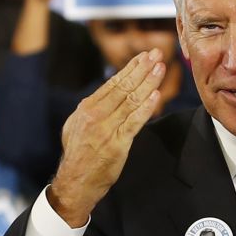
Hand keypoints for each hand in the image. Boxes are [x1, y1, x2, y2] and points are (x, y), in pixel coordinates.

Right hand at [48, 49, 165, 227]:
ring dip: (148, 83)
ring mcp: (106, 129)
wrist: (75, 181)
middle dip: (142, 69)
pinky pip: (133, 123)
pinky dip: (145, 108)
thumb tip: (108, 95)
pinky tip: (156, 96)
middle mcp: (95, 115)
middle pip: (123, 87)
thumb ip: (93, 110)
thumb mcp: (79, 126)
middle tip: (156, 54)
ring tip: (160, 68)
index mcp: (87, 108)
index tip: (144, 57)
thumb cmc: (80, 155)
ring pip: (130, 101)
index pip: (113, 83)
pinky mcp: (116, 144)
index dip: (130, 68)